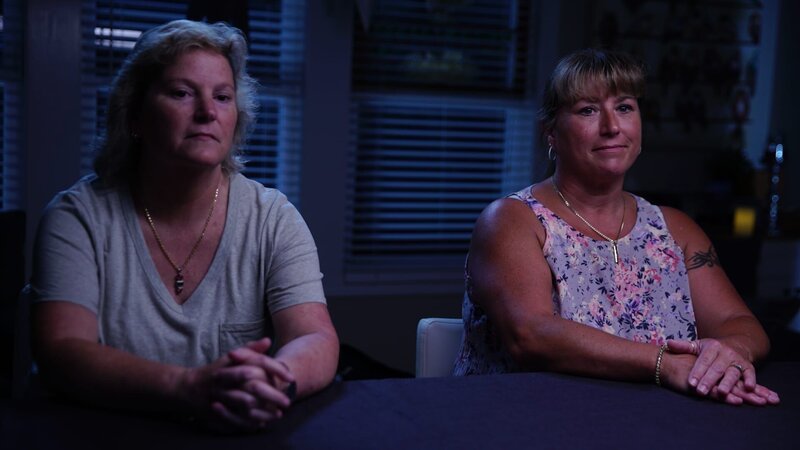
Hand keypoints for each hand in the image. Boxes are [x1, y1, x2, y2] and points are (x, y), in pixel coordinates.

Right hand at [179, 338, 294, 431]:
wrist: (187, 388)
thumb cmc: (215, 371)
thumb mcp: (230, 358)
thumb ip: (250, 350)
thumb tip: (268, 340)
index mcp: (230, 365)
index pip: (256, 365)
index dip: (275, 370)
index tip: (290, 378)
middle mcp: (224, 381)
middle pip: (252, 386)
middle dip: (272, 394)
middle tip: (288, 401)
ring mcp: (219, 398)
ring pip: (245, 405)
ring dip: (264, 411)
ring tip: (278, 414)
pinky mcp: (215, 413)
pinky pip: (236, 420)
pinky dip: (250, 423)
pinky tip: (262, 424)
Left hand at [664, 339, 778, 405]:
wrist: (738, 344)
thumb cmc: (713, 349)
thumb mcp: (699, 346)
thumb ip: (684, 347)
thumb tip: (667, 344)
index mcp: (712, 347)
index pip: (703, 361)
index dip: (697, 372)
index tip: (691, 383)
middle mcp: (726, 353)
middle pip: (716, 368)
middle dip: (709, 380)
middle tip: (701, 391)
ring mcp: (737, 360)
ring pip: (732, 372)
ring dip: (727, 383)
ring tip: (721, 392)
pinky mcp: (749, 366)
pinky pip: (750, 373)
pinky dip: (751, 380)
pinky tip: (748, 388)